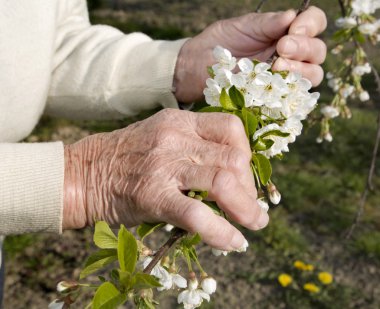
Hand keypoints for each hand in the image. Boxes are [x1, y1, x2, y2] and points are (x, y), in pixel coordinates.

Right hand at [63, 109, 268, 250]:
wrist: (84, 172)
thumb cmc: (127, 157)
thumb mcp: (162, 136)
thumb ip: (194, 146)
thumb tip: (233, 170)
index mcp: (180, 121)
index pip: (231, 128)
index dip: (246, 153)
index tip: (245, 175)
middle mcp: (175, 139)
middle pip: (234, 158)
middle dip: (250, 187)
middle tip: (250, 206)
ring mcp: (164, 167)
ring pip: (222, 182)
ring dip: (246, 209)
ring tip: (253, 224)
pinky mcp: (152, 196)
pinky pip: (196, 214)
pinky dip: (220, 232)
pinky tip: (233, 242)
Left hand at [174, 6, 326, 101]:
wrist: (196, 68)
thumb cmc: (218, 44)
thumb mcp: (241, 27)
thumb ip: (266, 24)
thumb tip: (292, 16)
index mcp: (284, 32)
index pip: (313, 24)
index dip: (310, 25)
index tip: (293, 29)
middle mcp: (288, 55)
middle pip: (317, 52)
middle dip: (304, 48)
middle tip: (282, 48)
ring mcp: (282, 78)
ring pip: (312, 75)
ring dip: (301, 70)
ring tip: (277, 67)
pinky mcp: (272, 98)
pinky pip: (294, 98)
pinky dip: (291, 91)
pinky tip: (277, 85)